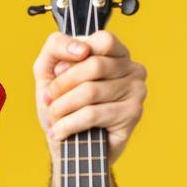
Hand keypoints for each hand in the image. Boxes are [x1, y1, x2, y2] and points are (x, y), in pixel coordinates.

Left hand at [34, 30, 147, 166]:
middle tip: (49, 100)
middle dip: (63, 85)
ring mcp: (136, 91)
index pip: (103, 40)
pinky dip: (69, 124)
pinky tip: (60, 132)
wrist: (68, 146)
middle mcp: (133, 68)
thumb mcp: (49, 70)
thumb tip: (80, 49)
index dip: (74, 54)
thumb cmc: (63, 106)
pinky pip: (93, 114)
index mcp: (116, 53)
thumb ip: (57, 47)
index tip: (58, 71)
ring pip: (91, 91)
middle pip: (94, 65)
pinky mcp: (132, 114)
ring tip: (54, 119)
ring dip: (62, 107)